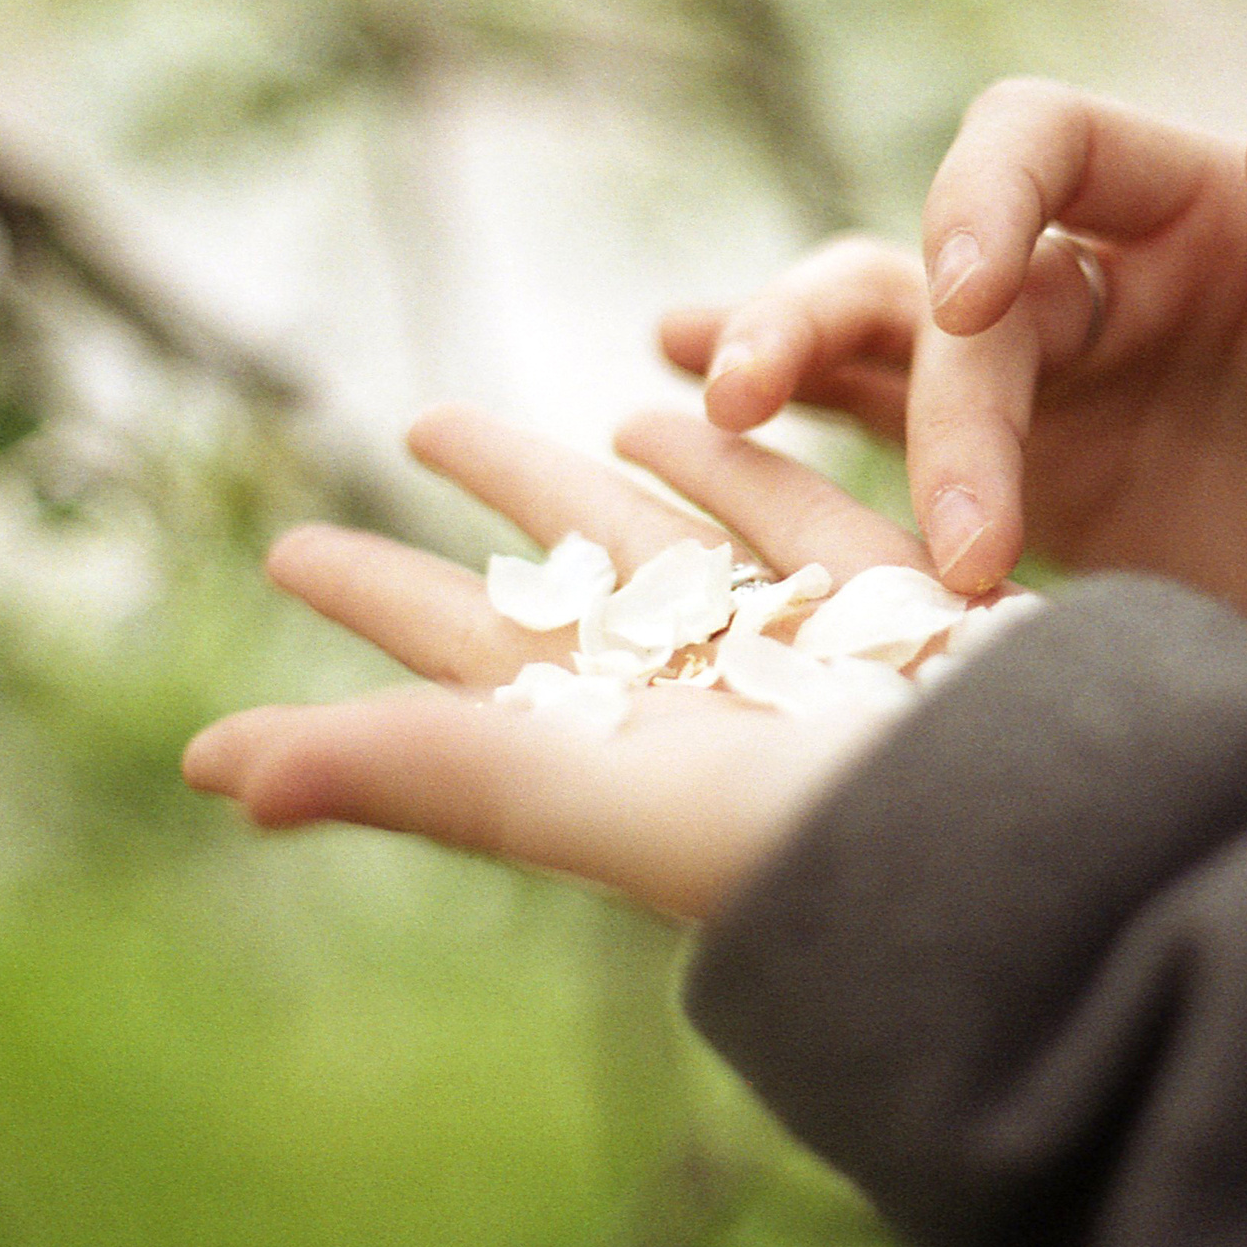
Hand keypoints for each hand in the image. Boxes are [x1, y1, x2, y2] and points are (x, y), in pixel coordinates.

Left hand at [183, 405, 947, 919]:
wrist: (1029, 833)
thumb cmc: (796, 834)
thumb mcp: (585, 799)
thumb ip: (417, 770)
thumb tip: (218, 769)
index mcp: (608, 743)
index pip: (458, 650)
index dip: (372, 597)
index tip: (287, 546)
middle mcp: (692, 693)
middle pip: (559, 578)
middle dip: (483, 507)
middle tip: (407, 419)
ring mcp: (793, 644)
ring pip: (674, 534)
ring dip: (601, 473)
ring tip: (569, 417)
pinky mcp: (892, 600)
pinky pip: (799, 514)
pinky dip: (738, 465)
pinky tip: (678, 412)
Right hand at [661, 80, 1246, 691]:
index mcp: (1193, 208)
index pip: (1038, 144)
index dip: (975, 198)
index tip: (962, 300)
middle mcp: (1094, 279)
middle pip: (921, 263)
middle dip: (841, 333)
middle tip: (761, 407)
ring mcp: (1043, 384)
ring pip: (869, 337)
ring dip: (780, 357)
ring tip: (703, 406)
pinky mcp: (1013, 484)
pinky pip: (876, 437)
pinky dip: (786, 423)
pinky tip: (682, 419)